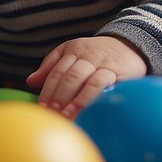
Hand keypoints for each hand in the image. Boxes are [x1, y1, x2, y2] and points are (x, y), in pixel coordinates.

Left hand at [27, 36, 146, 118]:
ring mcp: (104, 65)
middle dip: (60, 96)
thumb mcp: (72, 52)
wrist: (131, 45)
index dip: (48, 90)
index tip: (42, 108)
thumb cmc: (96, 53)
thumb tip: (31, 82)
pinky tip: (90, 110)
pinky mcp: (119, 74)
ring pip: (89, 81)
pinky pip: (107, 85)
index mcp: (73, 50)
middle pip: (70, 76)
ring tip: (68, 116)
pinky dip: (96, 98)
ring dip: (77, 100)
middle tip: (52, 114)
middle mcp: (88, 56)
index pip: (56, 71)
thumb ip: (51, 66)